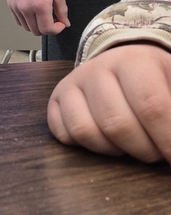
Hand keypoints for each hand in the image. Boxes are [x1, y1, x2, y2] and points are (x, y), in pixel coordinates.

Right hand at [5, 0, 69, 35]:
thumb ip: (62, 10)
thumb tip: (65, 22)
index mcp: (41, 6)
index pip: (47, 29)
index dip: (57, 29)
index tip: (60, 24)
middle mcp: (27, 10)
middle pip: (37, 31)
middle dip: (47, 29)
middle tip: (52, 20)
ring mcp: (18, 9)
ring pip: (27, 28)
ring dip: (36, 26)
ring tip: (41, 16)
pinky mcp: (11, 7)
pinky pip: (19, 22)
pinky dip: (27, 22)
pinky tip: (32, 14)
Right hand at [47, 44, 170, 161]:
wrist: (121, 62)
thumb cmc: (153, 78)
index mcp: (133, 61)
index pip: (151, 106)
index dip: (167, 138)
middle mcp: (97, 69)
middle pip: (117, 125)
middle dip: (143, 150)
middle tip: (157, 153)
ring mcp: (72, 84)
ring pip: (86, 132)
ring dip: (114, 151)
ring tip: (132, 146)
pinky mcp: (55, 100)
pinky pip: (63, 134)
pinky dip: (86, 147)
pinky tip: (107, 141)